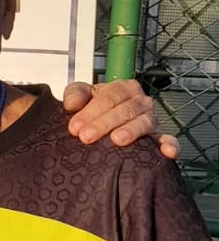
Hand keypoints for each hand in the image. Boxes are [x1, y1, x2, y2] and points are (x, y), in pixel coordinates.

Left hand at [62, 79, 176, 157]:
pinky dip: (169, 144)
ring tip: (117, 140)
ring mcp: (151, 119)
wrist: (104, 121)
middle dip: (103, 124)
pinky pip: (167, 139)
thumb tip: (72, 104)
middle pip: (124, 110)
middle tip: (86, 137)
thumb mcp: (82, 95)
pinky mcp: (157, 137)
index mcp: (123, 88)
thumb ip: (75, 94)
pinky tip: (167, 152)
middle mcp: (140, 101)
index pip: (109, 97)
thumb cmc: (94, 106)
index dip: (91, 111)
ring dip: (131, 131)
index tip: (75, 127)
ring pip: (144, 123)